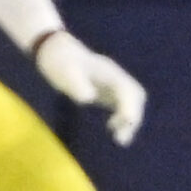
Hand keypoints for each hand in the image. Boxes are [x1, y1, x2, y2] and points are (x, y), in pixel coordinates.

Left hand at [34, 30, 148, 145]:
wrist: (55, 50)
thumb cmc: (58, 62)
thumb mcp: (64, 73)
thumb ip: (76, 85)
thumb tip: (87, 98)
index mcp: (110, 72)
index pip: (128, 91)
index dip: (130, 108)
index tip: (126, 123)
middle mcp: (116, 77)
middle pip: (136, 97)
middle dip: (134, 117)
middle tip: (121, 139)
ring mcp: (113, 83)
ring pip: (132, 101)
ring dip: (130, 119)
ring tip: (120, 139)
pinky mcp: (107, 89)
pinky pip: (123, 103)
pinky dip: (123, 117)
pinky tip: (111, 127)